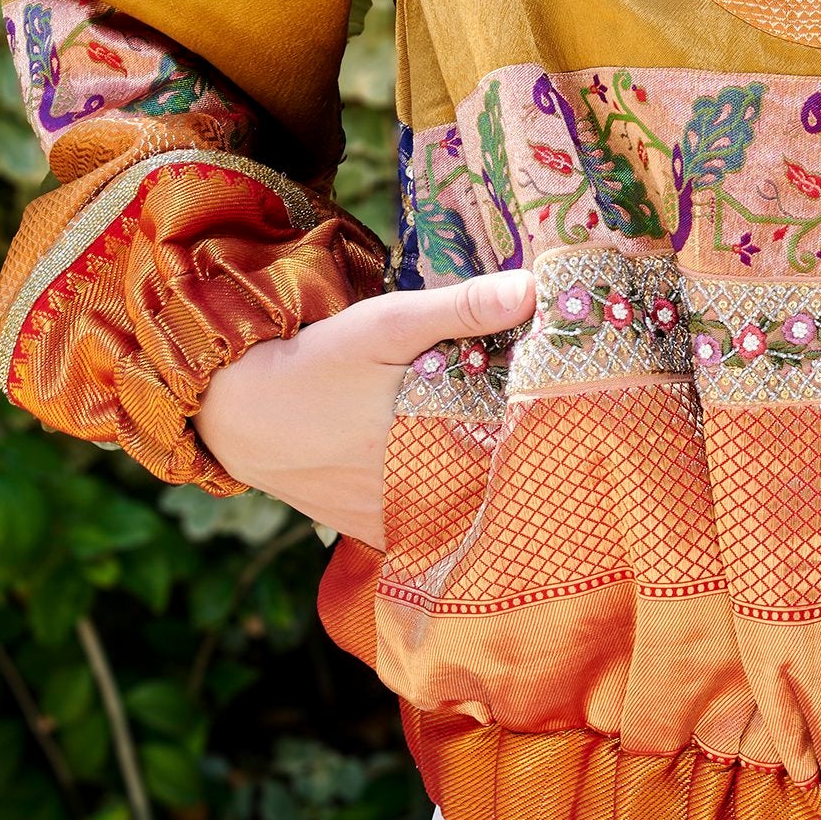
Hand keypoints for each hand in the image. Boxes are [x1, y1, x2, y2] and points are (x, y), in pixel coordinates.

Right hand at [194, 268, 534, 547]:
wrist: (241, 413)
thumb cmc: (319, 362)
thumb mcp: (388, 323)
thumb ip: (460, 309)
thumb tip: (532, 289)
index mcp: (439, 445)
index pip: (521, 450)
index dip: (552, 430)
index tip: (578, 406)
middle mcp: (425, 496)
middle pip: (499, 485)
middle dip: (528, 459)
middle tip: (561, 425)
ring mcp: (401, 522)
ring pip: (468, 511)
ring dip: (490, 485)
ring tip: (522, 452)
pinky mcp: (377, 531)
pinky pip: (432, 527)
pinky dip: (451, 506)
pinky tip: (465, 477)